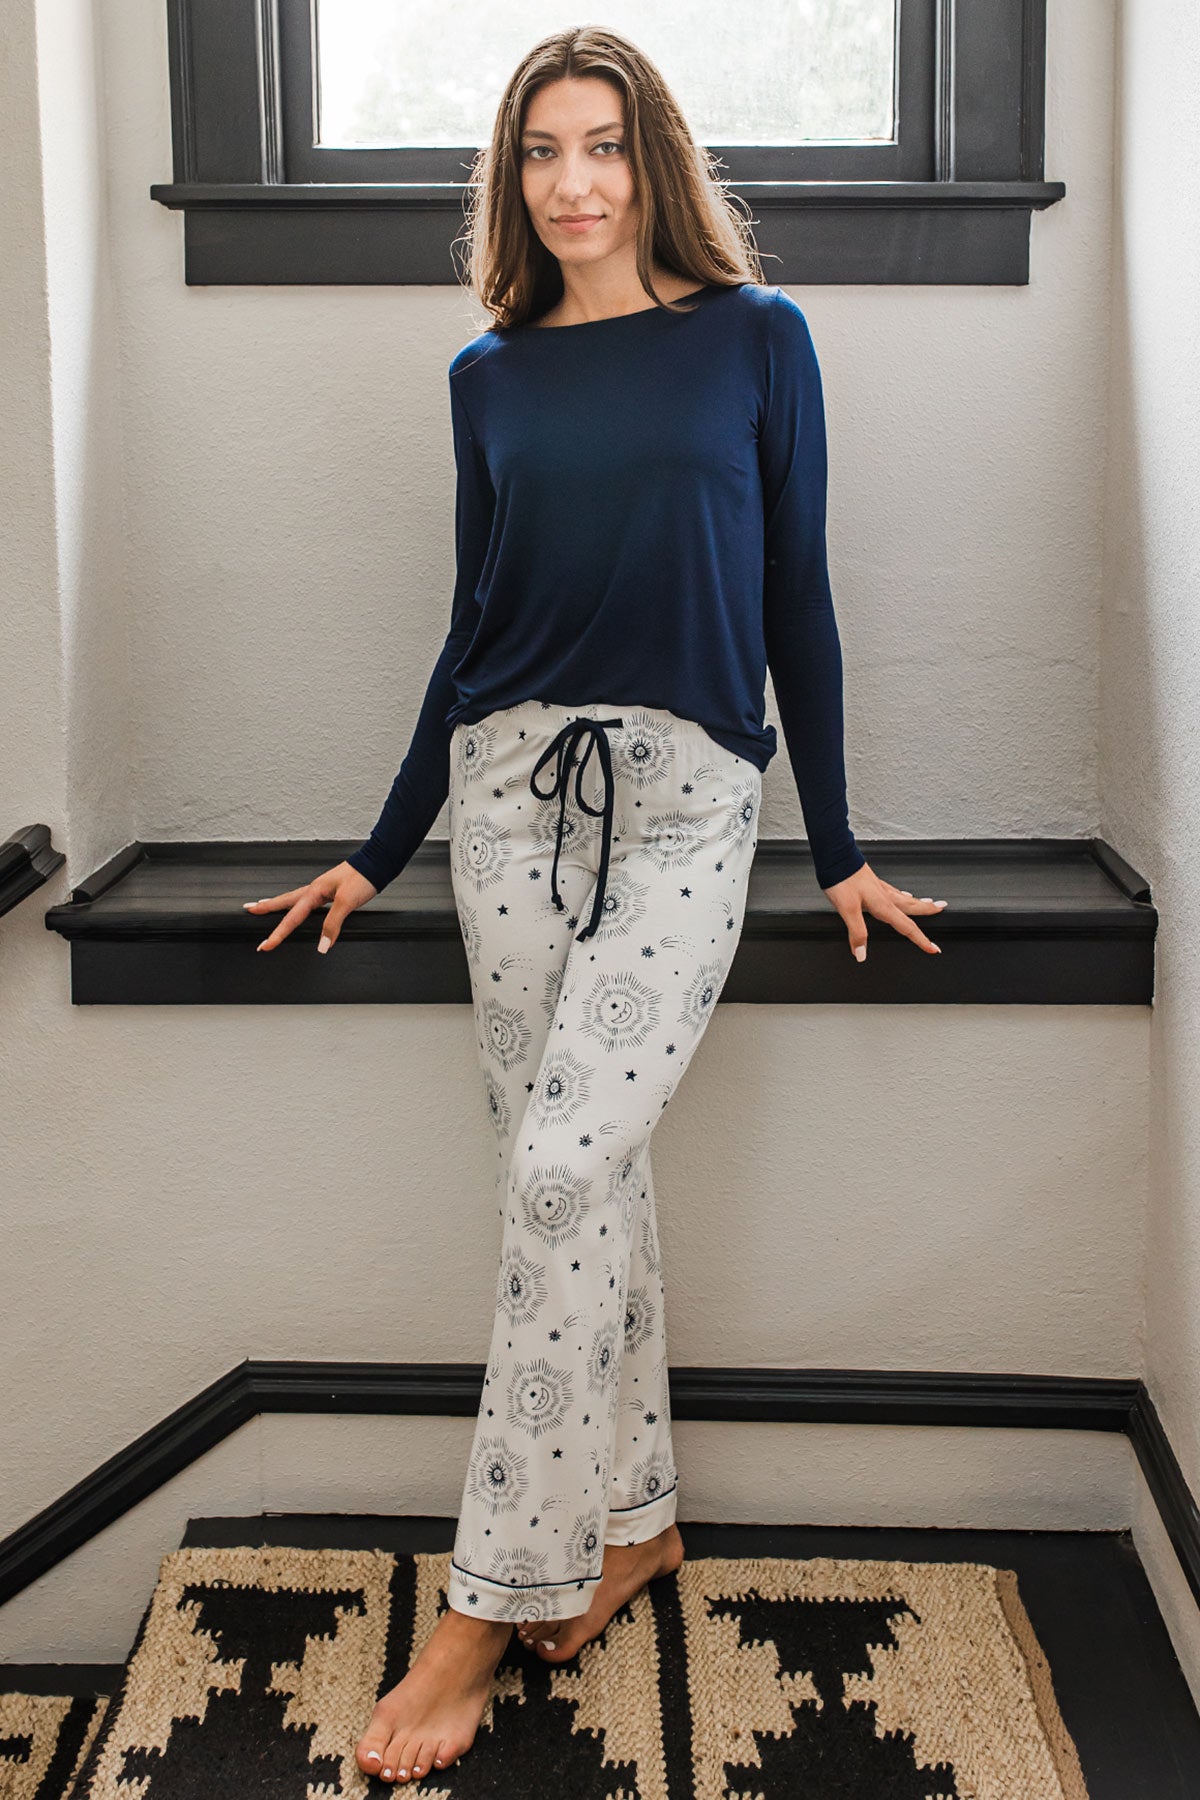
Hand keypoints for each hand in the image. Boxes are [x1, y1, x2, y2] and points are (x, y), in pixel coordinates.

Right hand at [243, 861, 378, 953]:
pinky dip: (296, 904)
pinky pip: (306, 900)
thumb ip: (332, 925)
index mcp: (314, 892)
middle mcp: (314, 889)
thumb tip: (322, 945)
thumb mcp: (347, 903)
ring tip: (263, 906)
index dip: (278, 934)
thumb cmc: (363, 878)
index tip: (265, 946)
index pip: (291, 918)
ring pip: (293, 899)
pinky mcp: (329, 890)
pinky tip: (297, 906)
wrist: (377, 864)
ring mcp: (321, 889)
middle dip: (265, 907)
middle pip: (283, 901)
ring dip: (277, 903)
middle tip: (248, 910)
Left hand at [822, 863, 946, 961]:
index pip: (907, 927)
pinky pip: (893, 891)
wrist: (835, 856)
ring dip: (918, 902)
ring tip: (929, 903)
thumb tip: (862, 954)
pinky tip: (901, 893)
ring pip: (905, 898)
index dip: (921, 940)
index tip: (933, 948)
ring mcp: (879, 888)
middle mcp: (885, 896)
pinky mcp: (872, 882)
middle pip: (912, 907)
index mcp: (883, 905)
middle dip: (929, 910)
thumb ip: (857, 932)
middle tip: (942, 910)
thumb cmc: (841, 879)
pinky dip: (902, 895)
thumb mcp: (847, 909)